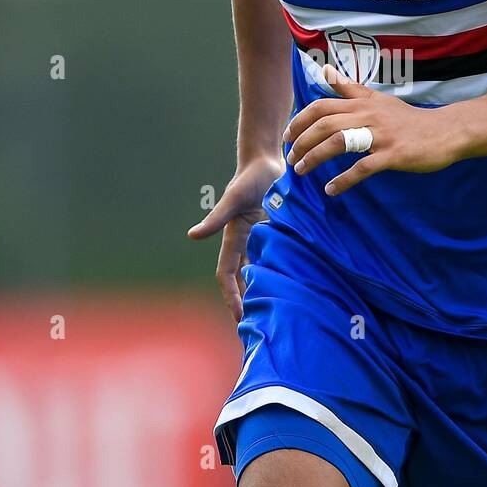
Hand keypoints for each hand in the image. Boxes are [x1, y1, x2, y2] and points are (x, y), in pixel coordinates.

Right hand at [187, 153, 284, 322]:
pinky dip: (280, 273)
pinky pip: (278, 258)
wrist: (269, 161)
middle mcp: (247, 241)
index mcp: (235, 238)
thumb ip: (216, 218)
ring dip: (263, 290)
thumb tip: (192, 236)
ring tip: (273, 314)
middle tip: (255, 326)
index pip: (227, 274)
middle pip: (242, 278)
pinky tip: (294, 286)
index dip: (231, 296)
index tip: (239, 317)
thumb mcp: (234, 199)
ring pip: (261, 271)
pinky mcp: (278, 231)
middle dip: (245, 301)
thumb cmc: (250, 177)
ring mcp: (263, 237)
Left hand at [283, 63, 458, 196]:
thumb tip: (326, 71)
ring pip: (338, 143)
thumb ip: (350, 88)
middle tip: (291, 158)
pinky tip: (331, 189)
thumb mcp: (378, 100)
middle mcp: (368, 115)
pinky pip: (362, 168)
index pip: (321, 106)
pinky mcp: (393, 154)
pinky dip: (343, 180)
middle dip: (301, 141)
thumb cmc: (409, 119)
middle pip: (324, 124)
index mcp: (363, 104)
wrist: (445, 132)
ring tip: (301, 171)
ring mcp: (380, 135)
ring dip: (314, 158)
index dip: (299, 120)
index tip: (288, 137)